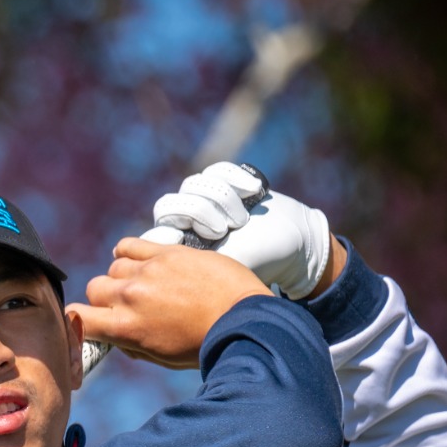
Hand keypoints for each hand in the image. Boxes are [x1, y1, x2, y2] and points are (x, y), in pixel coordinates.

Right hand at [69, 237, 272, 369]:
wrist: (244, 320)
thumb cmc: (204, 344)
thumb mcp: (162, 356)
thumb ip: (131, 344)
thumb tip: (115, 335)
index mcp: (125, 328)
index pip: (76, 317)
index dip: (79, 320)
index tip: (91, 322)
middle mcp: (129, 297)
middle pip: (94, 288)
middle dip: (105, 299)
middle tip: (128, 307)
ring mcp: (147, 271)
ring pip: (113, 268)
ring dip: (123, 277)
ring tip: (147, 287)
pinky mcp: (165, 252)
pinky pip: (128, 245)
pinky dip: (128, 253)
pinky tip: (142, 263)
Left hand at [152, 162, 336, 299]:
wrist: (293, 246)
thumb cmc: (258, 264)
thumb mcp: (222, 271)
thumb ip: (189, 272)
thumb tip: (159, 276)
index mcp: (179, 249)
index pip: (153, 237)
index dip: (162, 234)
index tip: (177, 239)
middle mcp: (186, 222)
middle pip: (168, 205)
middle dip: (199, 214)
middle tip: (222, 231)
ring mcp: (204, 200)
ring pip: (193, 185)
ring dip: (222, 200)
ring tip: (241, 220)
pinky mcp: (224, 182)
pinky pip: (217, 170)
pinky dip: (236, 179)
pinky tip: (253, 190)